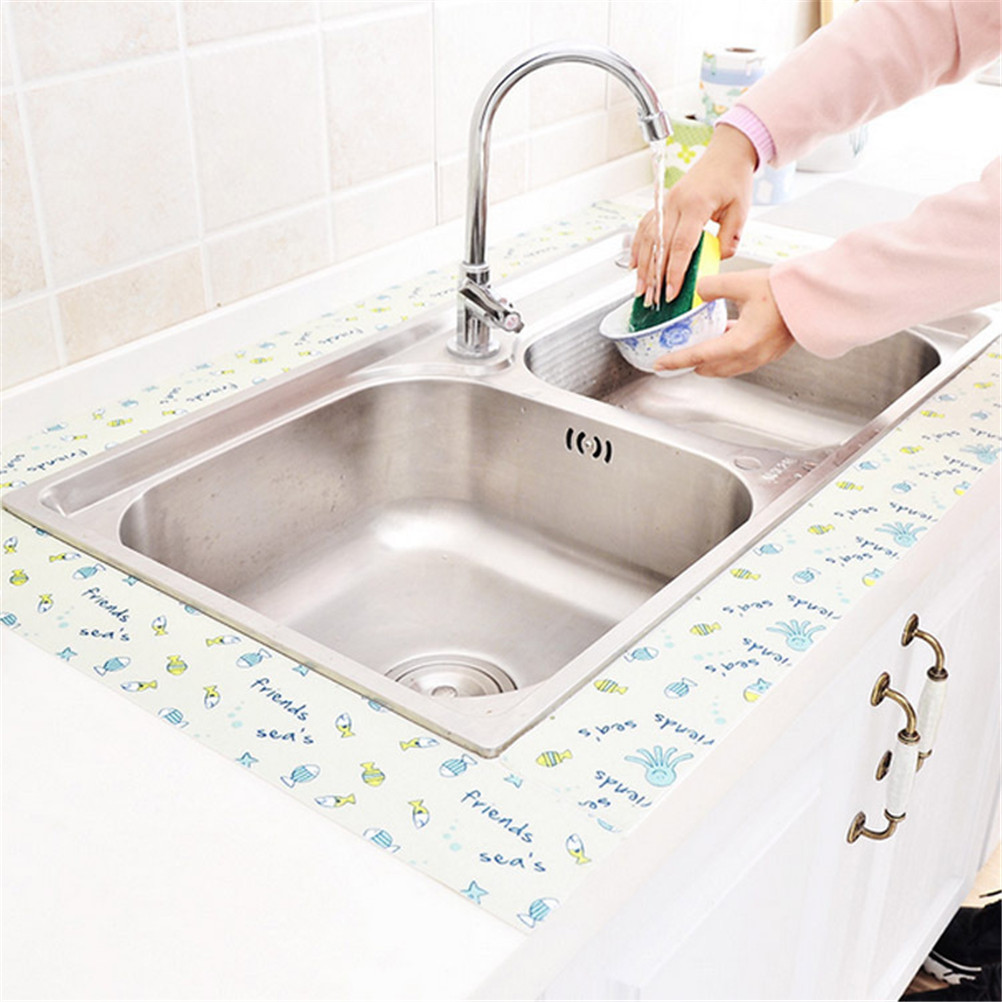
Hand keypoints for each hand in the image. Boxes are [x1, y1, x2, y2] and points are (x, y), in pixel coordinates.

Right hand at [630, 124, 755, 306]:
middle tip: (651, 298)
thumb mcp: (741, 211)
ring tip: (640, 288)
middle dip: (654, 275)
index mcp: (695, 205)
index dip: (674, 272)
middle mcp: (675, 203)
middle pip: (659, 246)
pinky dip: (637, 247)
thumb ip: (729, 239)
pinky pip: (645, 228)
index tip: (671, 291)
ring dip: (642, 266)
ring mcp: (666, 203)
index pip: (681, 245)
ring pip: (647, 238)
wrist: (726, 154)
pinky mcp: (662, 204)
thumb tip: (716, 260)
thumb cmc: (733, 178)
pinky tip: (634, 265)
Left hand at [652, 269, 794, 377]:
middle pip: (710, 368)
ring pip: (725, 368)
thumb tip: (698, 290)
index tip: (660, 364)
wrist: (816, 297)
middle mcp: (749, 356)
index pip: (698, 356)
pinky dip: (726, 354)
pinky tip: (724, 337)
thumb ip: (713, 287)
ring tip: (698, 347)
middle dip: (691, 364)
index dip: (676, 360)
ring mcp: (761, 357)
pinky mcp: (769, 353)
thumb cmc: (786, 292)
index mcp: (740, 343)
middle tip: (676, 355)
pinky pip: (740, 360)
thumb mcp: (742, 283)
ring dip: (709, 361)